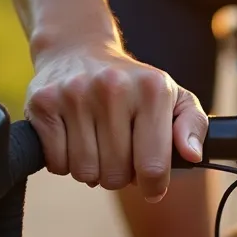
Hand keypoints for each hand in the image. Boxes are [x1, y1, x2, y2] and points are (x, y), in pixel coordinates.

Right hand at [24, 42, 207, 202]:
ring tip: (97, 146)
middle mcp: (112, 88)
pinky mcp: (43, 104)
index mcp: (151, 89)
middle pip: (116, 174)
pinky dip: (65, 162)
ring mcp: (74, 94)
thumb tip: (192, 154)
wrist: (78, 49)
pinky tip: (73, 139)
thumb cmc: (132, 85)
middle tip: (119, 154)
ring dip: (92, 170)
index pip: (153, 165)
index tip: (152, 185)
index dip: (154, 186)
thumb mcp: (173, 97)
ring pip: (85, 172)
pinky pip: (56, 163)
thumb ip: (193, 126)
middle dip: (120, 175)